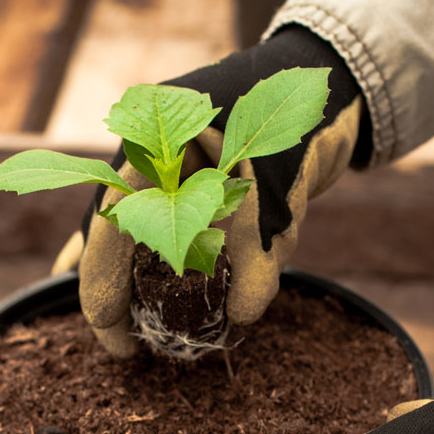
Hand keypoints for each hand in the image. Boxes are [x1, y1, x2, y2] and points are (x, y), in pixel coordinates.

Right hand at [52, 26, 369, 356]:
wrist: (331, 87)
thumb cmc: (301, 126)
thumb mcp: (282, 197)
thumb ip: (259, 254)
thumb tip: (241, 316)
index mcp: (152, 140)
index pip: (107, 224)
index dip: (102, 284)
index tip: (113, 333)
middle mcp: (147, 151)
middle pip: (110, 230)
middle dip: (111, 288)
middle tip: (124, 345)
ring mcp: (166, 164)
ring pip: (130, 229)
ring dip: (130, 276)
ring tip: (128, 329)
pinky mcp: (191, 181)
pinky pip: (159, 226)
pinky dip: (151, 259)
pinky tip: (139, 294)